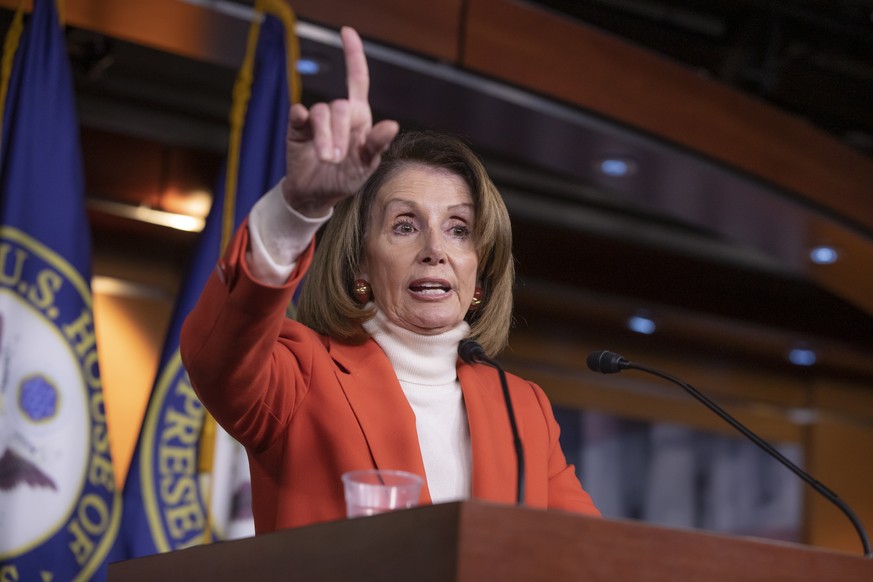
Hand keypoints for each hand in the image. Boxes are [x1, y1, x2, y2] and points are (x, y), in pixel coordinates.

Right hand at [282, 27, 398, 216]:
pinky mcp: (297, 128)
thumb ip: (377, 144)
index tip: (347, 32)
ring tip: (327, 159)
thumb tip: (392, 125)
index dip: (353, 55)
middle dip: (340, 132)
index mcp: (359, 117)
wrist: (317, 195)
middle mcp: (338, 114)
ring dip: (325, 137)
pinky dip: (300, 117)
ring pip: (320, 112)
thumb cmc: (346, 178)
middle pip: (340, 106)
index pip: (357, 80)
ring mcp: (316, 121)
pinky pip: (298, 114)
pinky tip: (302, 123)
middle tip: (337, 158)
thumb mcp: (366, 165)